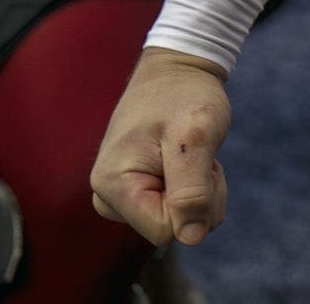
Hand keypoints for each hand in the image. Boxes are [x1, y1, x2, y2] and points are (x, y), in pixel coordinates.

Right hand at [90, 49, 231, 247]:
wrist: (177, 70)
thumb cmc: (184, 95)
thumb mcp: (197, 136)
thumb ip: (192, 190)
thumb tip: (191, 238)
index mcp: (113, 186)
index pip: (165, 229)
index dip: (195, 201)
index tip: (195, 161)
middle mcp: (109, 198)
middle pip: (174, 227)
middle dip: (200, 194)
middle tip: (195, 153)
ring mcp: (122, 197)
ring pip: (182, 220)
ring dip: (201, 187)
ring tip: (189, 150)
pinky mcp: (138, 193)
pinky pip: (181, 209)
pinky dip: (196, 184)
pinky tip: (186, 156)